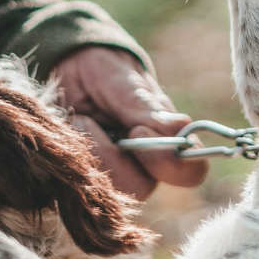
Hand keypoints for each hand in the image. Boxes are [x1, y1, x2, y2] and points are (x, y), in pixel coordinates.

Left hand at [50, 46, 208, 199]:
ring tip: (78, 119)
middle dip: (110, 155)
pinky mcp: (84, 181)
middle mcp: (145, 165)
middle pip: (139, 188)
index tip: (138, 130)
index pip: (190, 172)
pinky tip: (67, 131)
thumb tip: (182, 127)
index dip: (166, 161)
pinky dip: (67, 155)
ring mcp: (113, 177)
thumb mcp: (121, 80)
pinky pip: (75, 184)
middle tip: (91, 119)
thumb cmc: (103, 71)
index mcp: (168, 140)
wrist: (69, 68)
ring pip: (105, 189)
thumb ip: (146, 107)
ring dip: (85, 150)